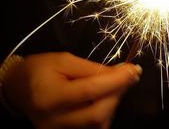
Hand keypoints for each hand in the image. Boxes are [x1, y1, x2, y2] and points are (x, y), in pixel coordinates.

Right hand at [3, 52, 141, 128]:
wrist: (20, 87)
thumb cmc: (41, 68)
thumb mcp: (64, 60)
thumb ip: (91, 68)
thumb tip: (118, 72)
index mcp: (51, 96)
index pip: (91, 89)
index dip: (117, 79)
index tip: (134, 69)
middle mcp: (55, 121)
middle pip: (98, 113)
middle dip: (119, 93)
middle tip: (130, 76)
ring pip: (99, 124)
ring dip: (114, 102)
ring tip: (117, 84)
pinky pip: (94, 128)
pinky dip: (106, 112)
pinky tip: (107, 97)